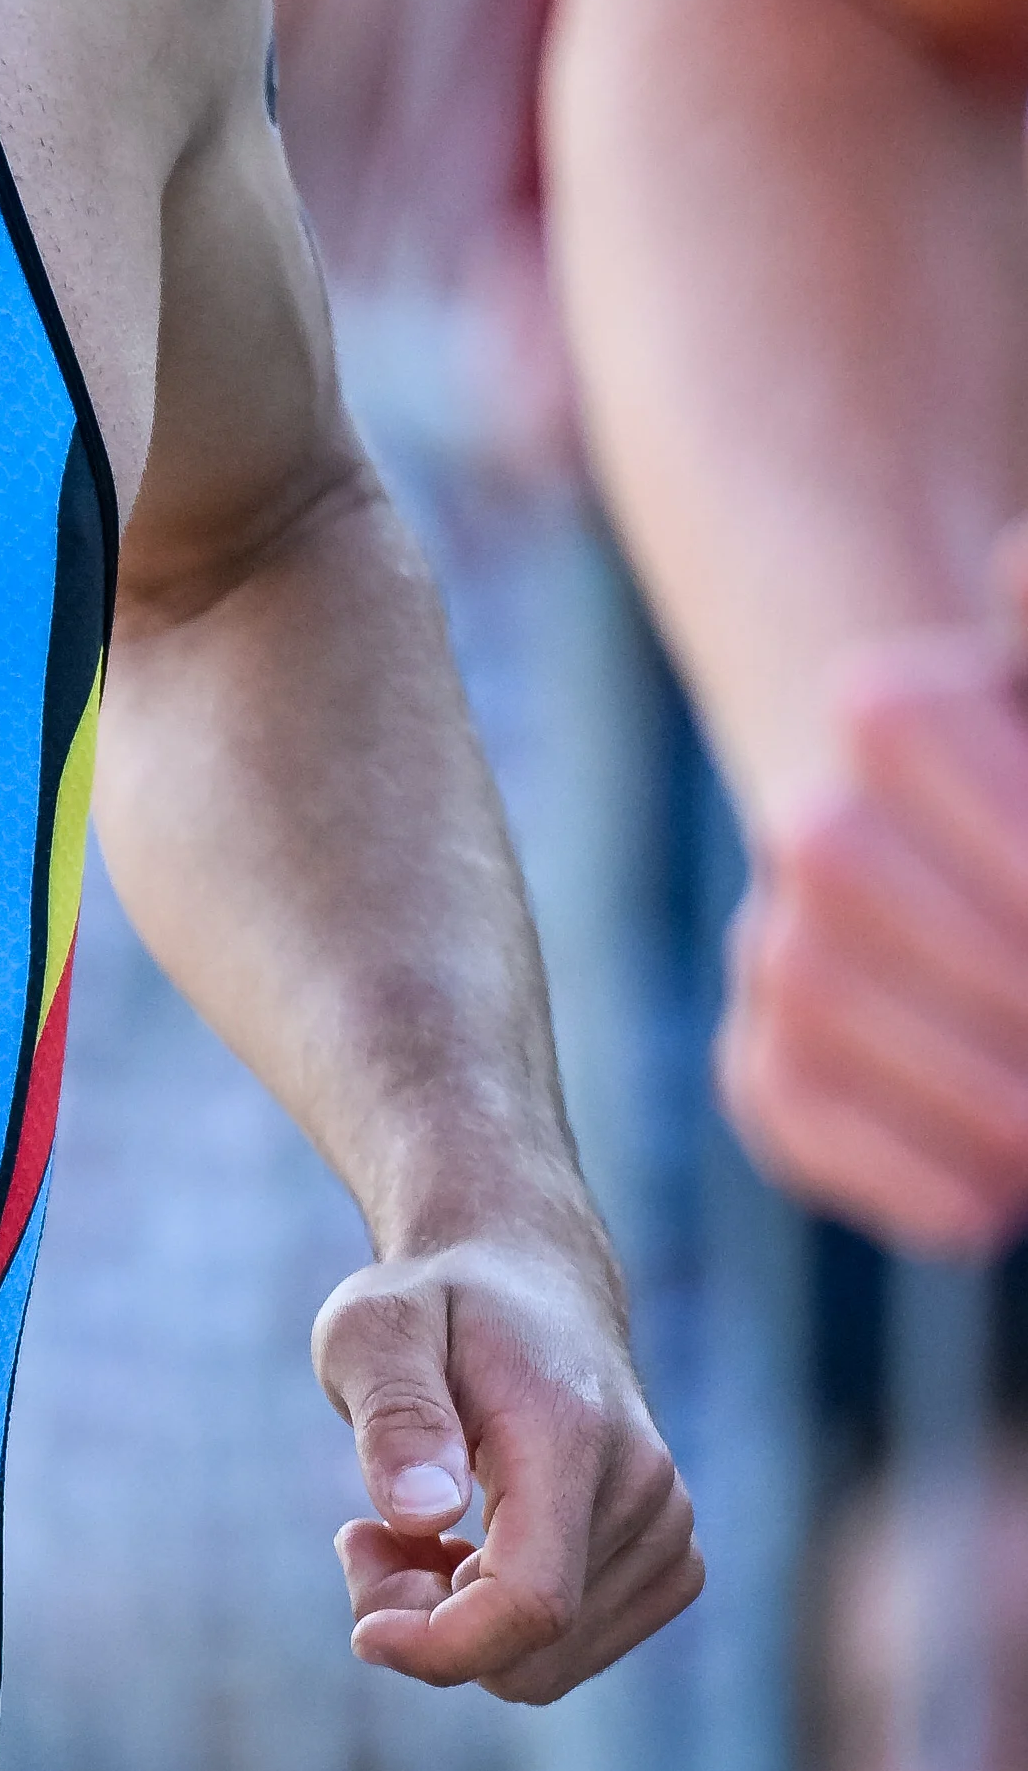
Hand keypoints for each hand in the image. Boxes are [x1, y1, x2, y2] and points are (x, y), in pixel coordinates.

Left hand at [318, 1227, 698, 1701]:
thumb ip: (394, 1414)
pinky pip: (572, 1654)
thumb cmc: (435, 1307)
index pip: (532, 1603)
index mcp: (570, 1436)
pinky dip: (502, 1629)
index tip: (362, 1631)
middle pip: (530, 1651)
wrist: (526, 1282)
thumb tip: (425, 1512)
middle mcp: (643, 1491)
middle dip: (424, 1627)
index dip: (440, 1647)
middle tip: (366, 1539)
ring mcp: (668, 1531)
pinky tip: (466, 1550)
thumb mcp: (374, 1330)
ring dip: (455, 1625)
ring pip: (544, 1667)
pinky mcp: (669, 1560)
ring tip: (410, 1531)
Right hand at [718, 529, 1027, 1252]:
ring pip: (807, 993)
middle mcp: (809, 821)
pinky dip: (889, 1168)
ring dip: (951, 1081)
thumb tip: (1017, 562)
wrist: (1022, 885)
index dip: (1001, 840)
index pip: (910, 741)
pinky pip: (785, 1108)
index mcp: (891, 705)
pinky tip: (989, 1208)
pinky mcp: (768, 1064)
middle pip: (842, 868)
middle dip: (986, 972)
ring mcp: (776, 947)